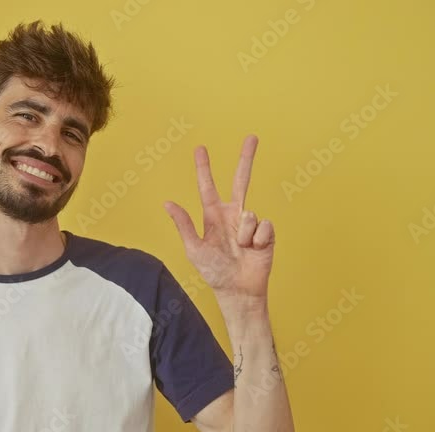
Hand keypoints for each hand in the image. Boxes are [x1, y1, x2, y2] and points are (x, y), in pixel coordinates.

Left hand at [164, 135, 273, 302]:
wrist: (238, 290)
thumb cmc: (214, 272)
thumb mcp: (194, 249)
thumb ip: (183, 224)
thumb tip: (168, 203)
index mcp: (213, 216)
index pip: (207, 187)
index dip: (204, 168)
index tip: (200, 148)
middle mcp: (233, 215)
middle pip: (241, 181)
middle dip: (246, 159)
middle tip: (252, 137)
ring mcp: (250, 223)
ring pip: (250, 212)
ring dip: (244, 233)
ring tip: (241, 248)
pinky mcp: (266, 233)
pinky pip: (263, 225)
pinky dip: (258, 239)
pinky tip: (254, 250)